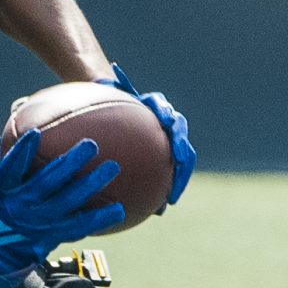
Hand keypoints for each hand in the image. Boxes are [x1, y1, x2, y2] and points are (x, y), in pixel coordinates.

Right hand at [0, 128, 124, 287]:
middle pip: (46, 184)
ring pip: (67, 203)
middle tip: (91, 144)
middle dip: (69, 163)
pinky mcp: (52, 236)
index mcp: (1, 193)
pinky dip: (99, 219)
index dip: (21, 152)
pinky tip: (119, 208)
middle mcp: (20, 208)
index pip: (10, 170)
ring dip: (90, 185)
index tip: (35, 133)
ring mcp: (38, 224)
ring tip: (111, 167)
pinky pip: (78, 227)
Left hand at [102, 64, 196, 206]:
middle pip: (184, 152)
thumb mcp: (111, 88)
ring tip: (166, 204)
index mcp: (162, 112)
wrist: (121, 99)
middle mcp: (171, 128)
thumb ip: (111, 85)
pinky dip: (161, 191)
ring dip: (176, 184)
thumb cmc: (113, 92)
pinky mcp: (163, 156)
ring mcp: (169, 143)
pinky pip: (165, 175)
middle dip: (182, 172)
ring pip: (179, 166)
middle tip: (175, 192)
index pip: (175, 127)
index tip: (175, 156)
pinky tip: (148, 209)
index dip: (177, 142)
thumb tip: (103, 78)